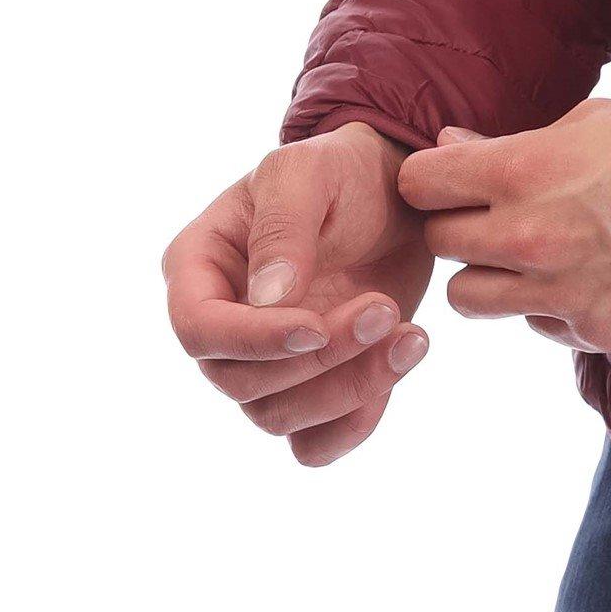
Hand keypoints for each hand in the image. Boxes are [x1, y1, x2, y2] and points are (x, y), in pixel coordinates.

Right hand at [163, 119, 437, 464]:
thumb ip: (283, 226)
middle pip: (241, 382)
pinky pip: (316, 441)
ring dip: (349, 388)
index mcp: (198, 268)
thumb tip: (268, 299)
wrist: (397, 195)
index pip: (198, 329)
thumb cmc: (342, 171)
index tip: (316, 326)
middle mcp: (222, 324)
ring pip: (279, 418)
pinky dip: (357, 421)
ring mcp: (264, 363)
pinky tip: (401, 362)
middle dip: (318, 360)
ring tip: (412, 335)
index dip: (252, 341)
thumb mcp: (309, 170)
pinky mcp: (312, 387)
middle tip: (386, 307)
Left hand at [398, 99, 610, 351]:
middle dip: (460, 226)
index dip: (432, 179)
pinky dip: (548, 304)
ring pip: (470, 300)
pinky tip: (590, 275)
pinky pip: (536, 324)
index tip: (452, 178)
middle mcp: (534, 235)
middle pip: (440, 244)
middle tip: (498, 213)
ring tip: (533, 252)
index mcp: (529, 168)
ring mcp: (563, 291)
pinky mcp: (597, 332)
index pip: (421, 183)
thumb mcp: (601, 121)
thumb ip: (517, 143)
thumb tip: (452, 147)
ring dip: (490, 276)